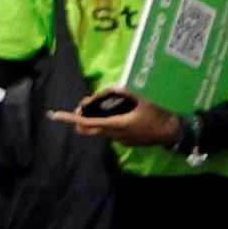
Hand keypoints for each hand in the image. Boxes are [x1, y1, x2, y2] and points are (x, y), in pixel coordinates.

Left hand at [63, 95, 187, 148]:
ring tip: (100, 106)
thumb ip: (123, 93)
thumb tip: (109, 87)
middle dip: (80, 117)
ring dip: (93, 120)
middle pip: (87, 128)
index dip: (70, 118)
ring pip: (97, 130)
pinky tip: (115, 113)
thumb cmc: (156, 115)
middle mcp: (113, 135)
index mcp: (114, 124)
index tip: (56, 115)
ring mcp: (118, 140)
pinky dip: (105, 123)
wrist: (170, 132)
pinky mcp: (124, 142)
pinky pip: (108, 132)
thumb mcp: (141, 100)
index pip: (86, 121)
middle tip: (85, 105)